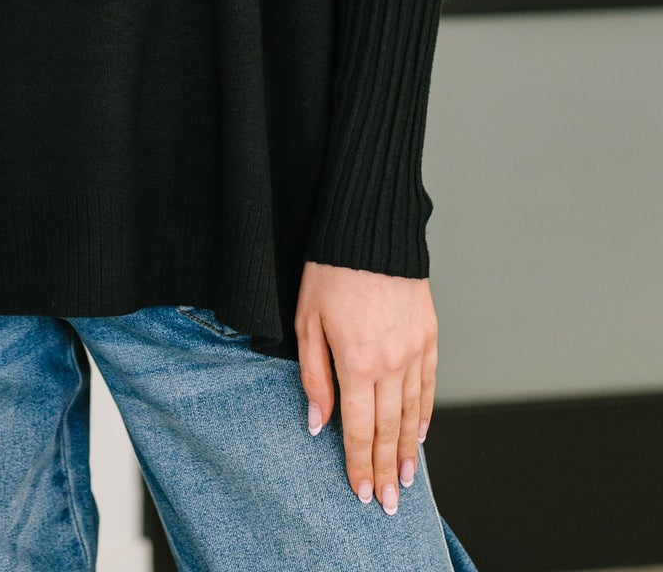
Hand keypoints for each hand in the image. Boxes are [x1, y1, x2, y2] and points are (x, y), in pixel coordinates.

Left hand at [295, 261, 436, 515]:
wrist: (370, 230)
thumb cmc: (330, 271)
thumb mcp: (307, 322)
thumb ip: (314, 376)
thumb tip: (317, 421)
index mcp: (357, 362)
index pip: (359, 430)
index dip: (359, 465)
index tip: (362, 493)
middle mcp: (391, 363)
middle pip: (389, 430)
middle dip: (387, 470)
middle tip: (389, 503)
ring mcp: (414, 350)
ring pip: (412, 413)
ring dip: (408, 450)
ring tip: (406, 479)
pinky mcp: (428, 335)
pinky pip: (428, 384)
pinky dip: (424, 413)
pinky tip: (420, 434)